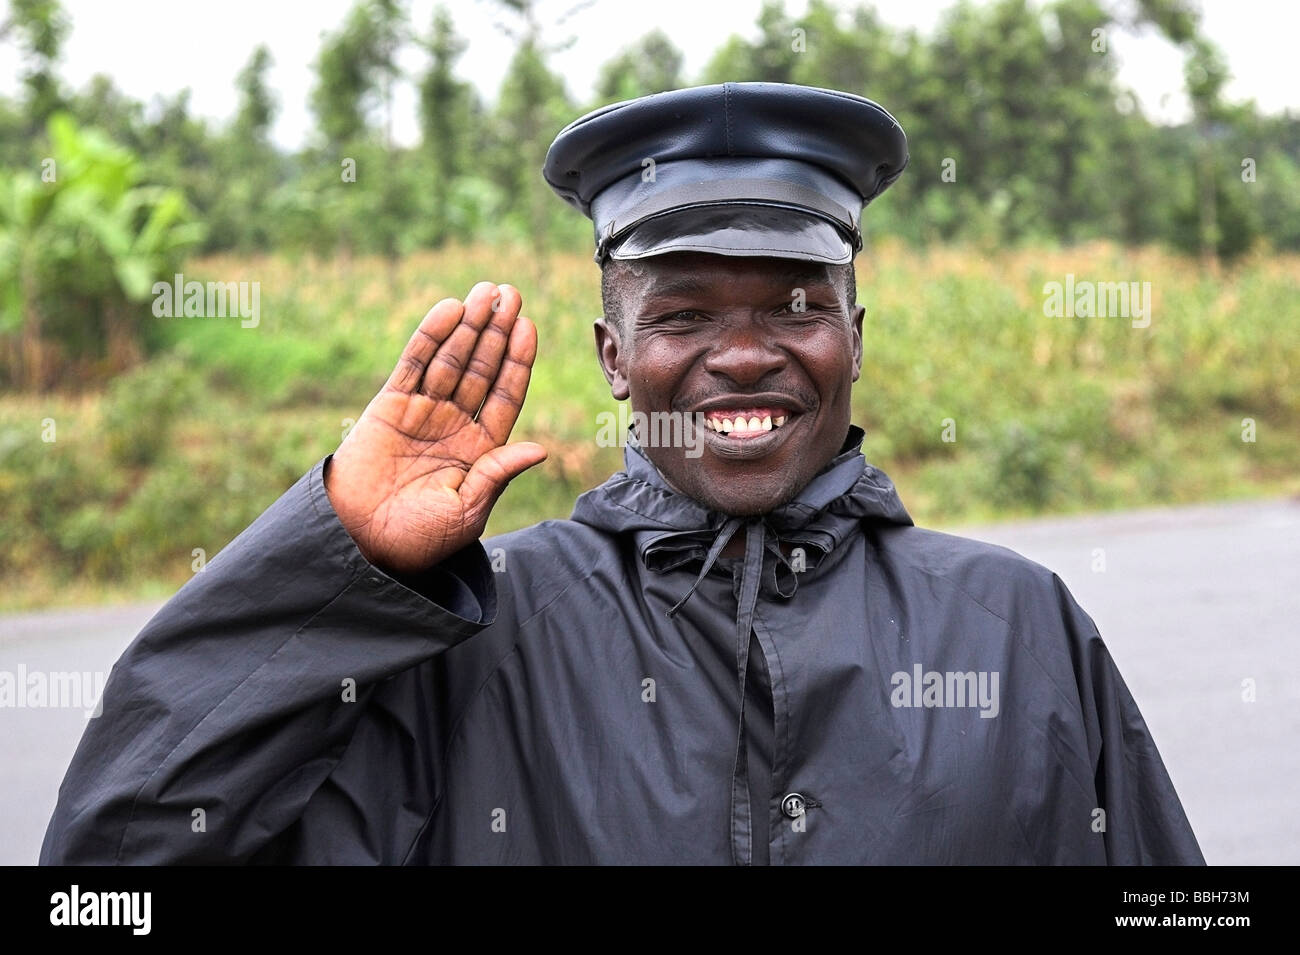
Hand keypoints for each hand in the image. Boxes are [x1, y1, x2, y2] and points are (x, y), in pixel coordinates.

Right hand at [324, 281, 546, 573]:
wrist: (361, 543)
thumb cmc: (418, 538)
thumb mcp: (467, 511)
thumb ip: (497, 474)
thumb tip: (539, 449)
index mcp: (480, 449)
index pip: (506, 396)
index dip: (517, 361)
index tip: (529, 327)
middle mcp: (454, 424)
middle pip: (482, 368)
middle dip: (497, 331)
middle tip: (512, 294)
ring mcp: (423, 412)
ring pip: (452, 359)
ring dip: (470, 325)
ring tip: (487, 292)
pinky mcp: (390, 405)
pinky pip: (414, 364)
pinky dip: (431, 336)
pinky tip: (450, 309)